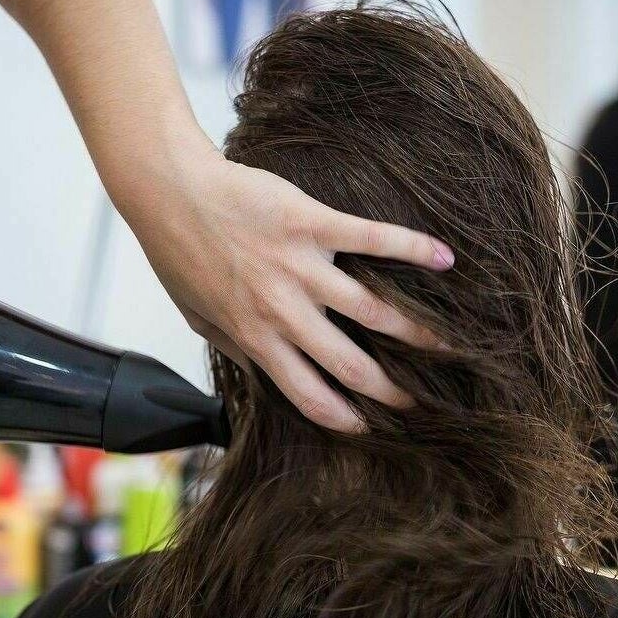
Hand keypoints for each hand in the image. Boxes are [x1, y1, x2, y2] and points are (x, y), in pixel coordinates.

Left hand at [122, 150, 453, 432]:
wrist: (169, 192)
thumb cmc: (180, 254)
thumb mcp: (198, 317)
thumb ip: (232, 347)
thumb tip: (259, 375)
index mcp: (255, 337)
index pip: (308, 394)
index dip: (343, 417)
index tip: (368, 426)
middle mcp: (283, 311)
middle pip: (350, 364)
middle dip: (390, 389)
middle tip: (419, 398)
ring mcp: (301, 267)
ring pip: (372, 310)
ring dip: (415, 331)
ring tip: (448, 343)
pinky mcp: (313, 223)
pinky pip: (373, 239)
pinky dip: (413, 248)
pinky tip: (445, 259)